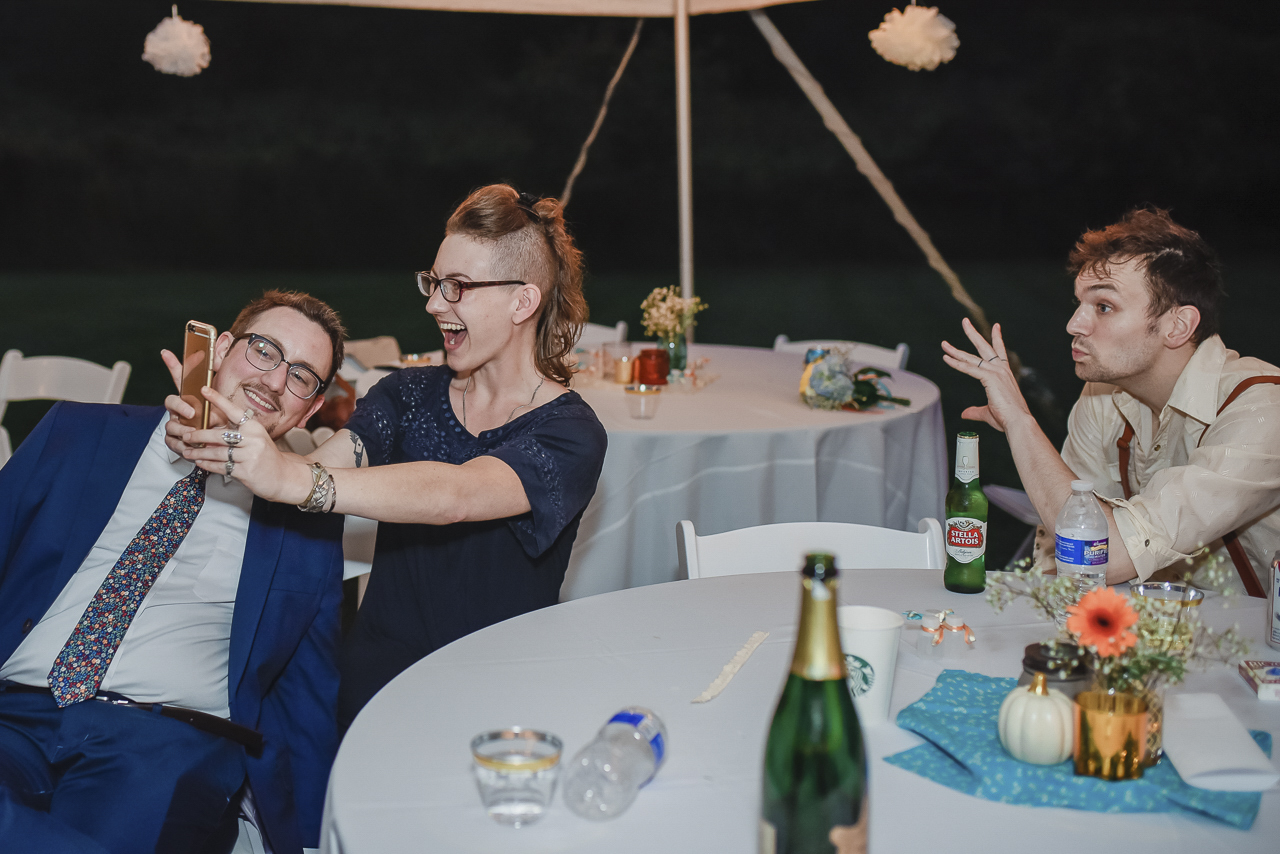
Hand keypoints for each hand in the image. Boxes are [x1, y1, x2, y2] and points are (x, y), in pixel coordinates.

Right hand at [161, 349, 221, 457]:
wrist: (222, 447)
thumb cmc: (221, 426)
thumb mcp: (224, 410)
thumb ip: (217, 400)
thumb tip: (210, 395)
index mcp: (191, 399)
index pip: (180, 380)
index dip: (173, 365)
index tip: (166, 352)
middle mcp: (180, 410)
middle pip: (170, 402)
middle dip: (180, 406)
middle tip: (191, 412)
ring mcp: (176, 424)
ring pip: (170, 424)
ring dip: (182, 428)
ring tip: (193, 433)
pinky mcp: (175, 440)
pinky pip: (172, 441)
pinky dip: (181, 445)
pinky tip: (189, 447)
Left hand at [179, 387, 312, 503]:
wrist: (283, 476)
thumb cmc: (266, 455)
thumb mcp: (256, 438)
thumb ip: (237, 433)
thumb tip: (211, 431)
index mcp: (255, 428)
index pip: (234, 411)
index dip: (218, 399)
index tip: (204, 390)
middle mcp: (253, 440)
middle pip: (219, 436)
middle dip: (199, 436)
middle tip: (187, 436)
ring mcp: (250, 457)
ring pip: (217, 453)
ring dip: (200, 453)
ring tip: (188, 452)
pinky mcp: (245, 472)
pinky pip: (221, 467)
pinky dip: (208, 465)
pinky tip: (200, 463)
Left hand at [940, 319, 1031, 432]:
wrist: (1017, 422)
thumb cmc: (1007, 418)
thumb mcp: (988, 412)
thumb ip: (975, 411)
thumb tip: (964, 413)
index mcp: (1005, 374)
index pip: (999, 352)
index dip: (997, 338)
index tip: (996, 326)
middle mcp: (1001, 370)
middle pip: (984, 347)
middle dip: (973, 333)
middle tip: (965, 321)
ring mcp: (996, 372)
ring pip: (972, 357)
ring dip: (955, 350)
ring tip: (944, 343)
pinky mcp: (989, 378)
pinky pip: (968, 368)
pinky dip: (956, 363)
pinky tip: (946, 358)